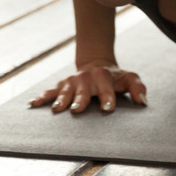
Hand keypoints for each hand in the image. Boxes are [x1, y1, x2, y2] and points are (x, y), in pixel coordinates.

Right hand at [29, 63, 146, 113]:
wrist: (97, 66)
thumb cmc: (116, 78)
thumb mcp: (129, 79)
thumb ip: (138, 88)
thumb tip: (142, 101)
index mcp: (104, 76)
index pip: (106, 88)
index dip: (108, 97)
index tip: (108, 108)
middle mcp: (86, 78)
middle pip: (83, 90)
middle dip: (80, 99)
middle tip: (77, 109)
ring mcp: (72, 82)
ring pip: (65, 91)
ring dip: (61, 100)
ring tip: (56, 110)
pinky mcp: (61, 86)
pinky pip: (50, 91)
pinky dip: (42, 97)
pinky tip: (33, 104)